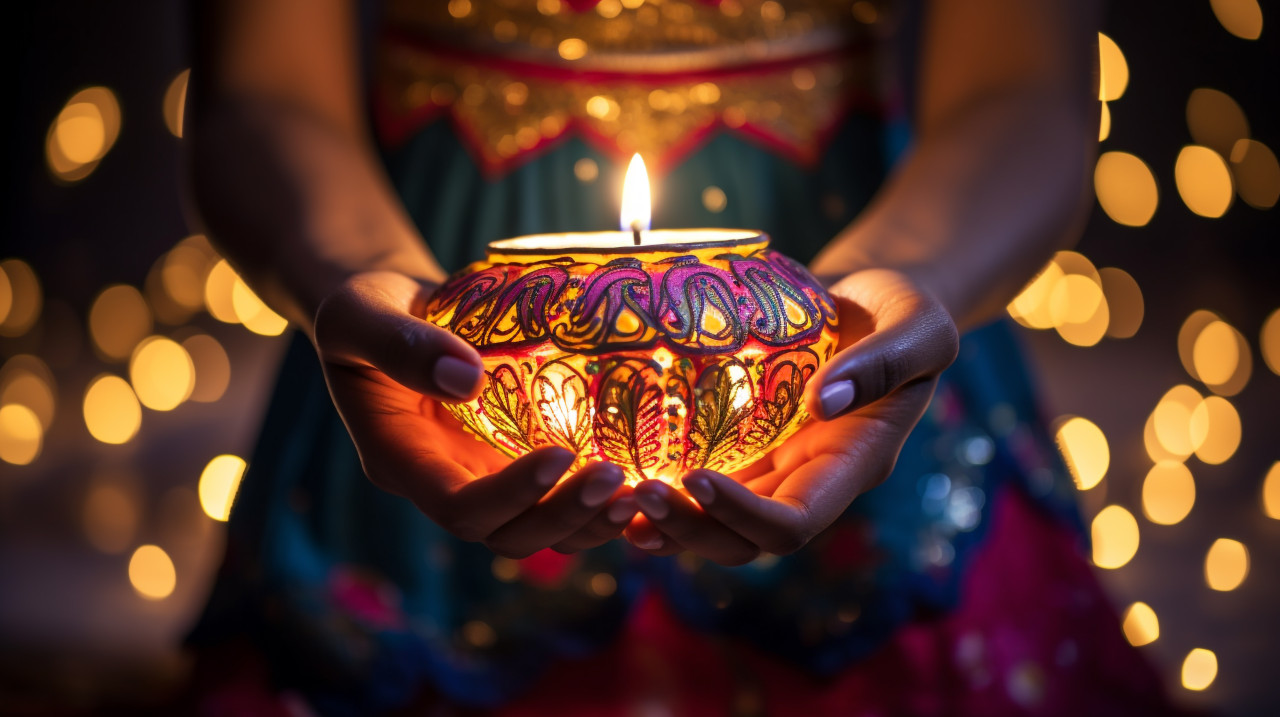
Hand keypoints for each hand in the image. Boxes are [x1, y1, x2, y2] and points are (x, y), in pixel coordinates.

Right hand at [312, 271, 634, 557]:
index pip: (458, 507)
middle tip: (616, 477)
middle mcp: (446, 482)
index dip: (513, 495)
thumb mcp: (360, 314)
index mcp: (401, 459)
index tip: (561, 454)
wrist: (394, 311)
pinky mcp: (515, 463)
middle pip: (508, 534)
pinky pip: (560, 504)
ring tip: (641, 491)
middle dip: (563, 516)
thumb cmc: (369, 306)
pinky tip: (645, 485)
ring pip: (541, 532)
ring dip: (591, 522)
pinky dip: (600, 507)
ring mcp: (484, 477)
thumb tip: (467, 379)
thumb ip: (399, 344)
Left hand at [624, 268, 958, 564]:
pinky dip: (656, 488)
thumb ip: (885, 362)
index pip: (796, 521)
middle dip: (688, 527)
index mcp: (851, 466)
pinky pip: (695, 483)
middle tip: (634, 492)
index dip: (744, 514)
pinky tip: (610, 476)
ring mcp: (769, 467)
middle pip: (742, 540)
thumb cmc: (904, 308)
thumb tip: (822, 403)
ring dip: (662, 522)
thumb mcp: (919, 327)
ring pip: (711, 524)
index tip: (697, 477)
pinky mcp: (740, 443)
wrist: (872, 298)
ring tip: (608, 500)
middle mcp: (805, 479)